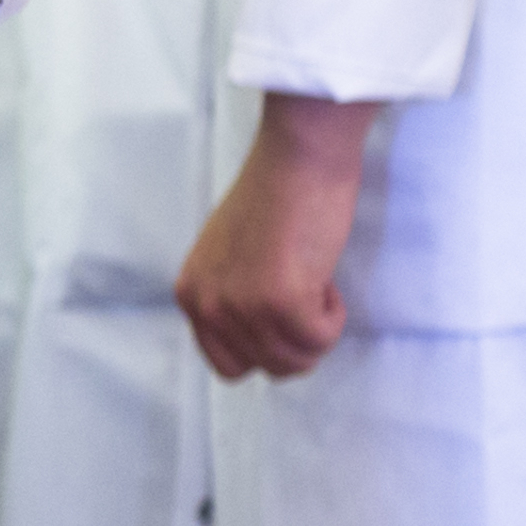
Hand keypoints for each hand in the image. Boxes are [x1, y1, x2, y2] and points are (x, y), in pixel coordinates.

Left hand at [175, 95, 378, 380]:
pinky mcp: (280, 301)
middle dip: (298, 341)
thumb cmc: (276, 198)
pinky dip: (333, 317)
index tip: (283, 309)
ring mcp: (241, 305)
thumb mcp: (230, 259)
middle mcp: (207, 305)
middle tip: (306, 290)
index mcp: (191, 295)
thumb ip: (232, 300)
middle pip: (265, 367)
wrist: (297, 158)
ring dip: (318, 329)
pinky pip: (319, 340)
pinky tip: (324, 276)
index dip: (267, 346)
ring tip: (314, 279)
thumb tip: (258, 343)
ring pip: (295, 361)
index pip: (227, 364)